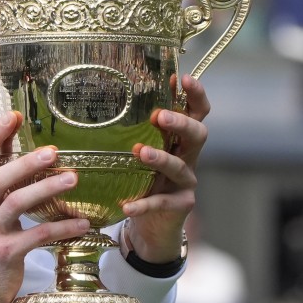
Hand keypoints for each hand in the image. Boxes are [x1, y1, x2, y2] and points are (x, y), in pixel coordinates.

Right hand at [0, 111, 89, 302]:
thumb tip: (14, 157)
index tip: (13, 116)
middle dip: (24, 162)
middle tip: (52, 150)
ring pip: (17, 204)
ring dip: (46, 189)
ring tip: (72, 178)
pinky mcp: (6, 254)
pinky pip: (37, 236)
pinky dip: (60, 228)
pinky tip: (81, 223)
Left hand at [124, 75, 209, 263]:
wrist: (152, 224)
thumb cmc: (144, 179)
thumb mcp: (142, 152)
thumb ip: (134, 130)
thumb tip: (105, 96)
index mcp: (180, 139)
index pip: (196, 112)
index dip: (195, 95)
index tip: (183, 78)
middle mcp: (188, 157)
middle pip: (197, 134)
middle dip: (181, 123)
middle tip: (160, 116)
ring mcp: (186, 182)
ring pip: (178, 166)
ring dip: (160, 158)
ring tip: (140, 152)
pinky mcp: (179, 205)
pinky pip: (160, 202)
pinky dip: (143, 203)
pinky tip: (127, 206)